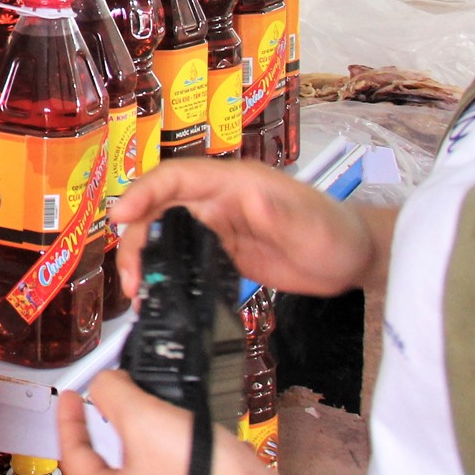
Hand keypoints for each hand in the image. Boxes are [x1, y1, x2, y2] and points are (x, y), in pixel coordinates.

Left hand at [58, 372, 330, 474]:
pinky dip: (175, 444)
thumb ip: (113, 394)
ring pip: (145, 464)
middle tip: (113, 396)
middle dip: (111, 423)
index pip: (74, 455)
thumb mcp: (143, 420)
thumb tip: (104, 383)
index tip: (70, 395)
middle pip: (109, 461)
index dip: (68, 419)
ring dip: (147, 430)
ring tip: (153, 404)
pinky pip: (176, 470)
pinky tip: (188, 427)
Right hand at [114, 159, 393, 301]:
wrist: (353, 259)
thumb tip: (247, 199)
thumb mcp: (310, 224)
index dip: (144, 192)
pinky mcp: (220, 252)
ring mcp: (217, 226)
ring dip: (144, 259)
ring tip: (137, 294)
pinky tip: (155, 296)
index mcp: (233, 182)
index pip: (177, 178)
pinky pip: (180, 256)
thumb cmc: (335, 233)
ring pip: (163, 233)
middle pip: (159, 208)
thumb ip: (279, 212)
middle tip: (132, 280)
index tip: (121, 216)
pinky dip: (162, 274)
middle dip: (136, 238)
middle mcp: (218, 199)